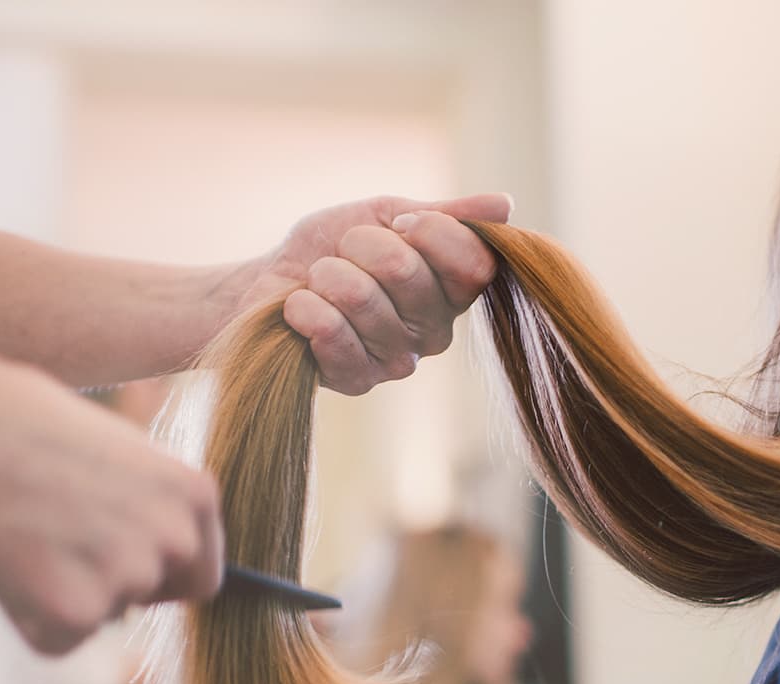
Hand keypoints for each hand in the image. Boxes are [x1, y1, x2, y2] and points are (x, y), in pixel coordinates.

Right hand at [0, 361, 223, 654]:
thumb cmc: (28, 426)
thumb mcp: (120, 449)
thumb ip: (155, 502)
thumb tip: (170, 548)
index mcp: (195, 493)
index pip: (201, 571)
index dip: (160, 573)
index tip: (122, 557)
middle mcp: (176, 536)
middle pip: (153, 595)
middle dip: (115, 582)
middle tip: (61, 537)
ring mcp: (130, 575)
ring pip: (105, 614)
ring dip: (69, 592)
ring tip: (31, 535)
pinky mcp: (77, 612)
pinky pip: (60, 638)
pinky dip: (32, 619)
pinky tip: (13, 567)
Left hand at [243, 193, 511, 394]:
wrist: (274, 282)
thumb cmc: (335, 248)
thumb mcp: (388, 216)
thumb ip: (443, 215)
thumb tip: (505, 206)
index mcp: (453, 292)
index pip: (474, 264)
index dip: (431, 232)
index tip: (398, 222)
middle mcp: (435, 332)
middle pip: (409, 273)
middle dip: (362, 245)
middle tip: (344, 252)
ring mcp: (398, 362)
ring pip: (364, 299)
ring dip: (328, 276)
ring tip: (319, 280)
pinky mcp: (357, 381)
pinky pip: (334, 335)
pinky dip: (306, 309)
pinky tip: (300, 307)